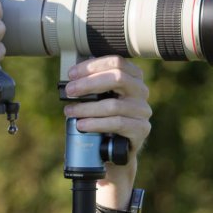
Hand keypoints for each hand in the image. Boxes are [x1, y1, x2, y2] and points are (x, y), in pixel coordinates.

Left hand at [61, 56, 151, 196]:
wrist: (112, 150)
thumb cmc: (101, 119)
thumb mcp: (96, 99)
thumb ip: (89, 86)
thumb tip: (69, 79)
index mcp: (131, 77)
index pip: (116, 62)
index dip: (92, 66)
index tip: (71, 74)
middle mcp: (141, 91)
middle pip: (118, 78)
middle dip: (88, 83)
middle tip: (69, 91)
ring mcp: (143, 111)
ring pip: (114, 104)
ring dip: (87, 108)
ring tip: (70, 112)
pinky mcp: (141, 129)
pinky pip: (117, 124)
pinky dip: (96, 124)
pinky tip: (82, 125)